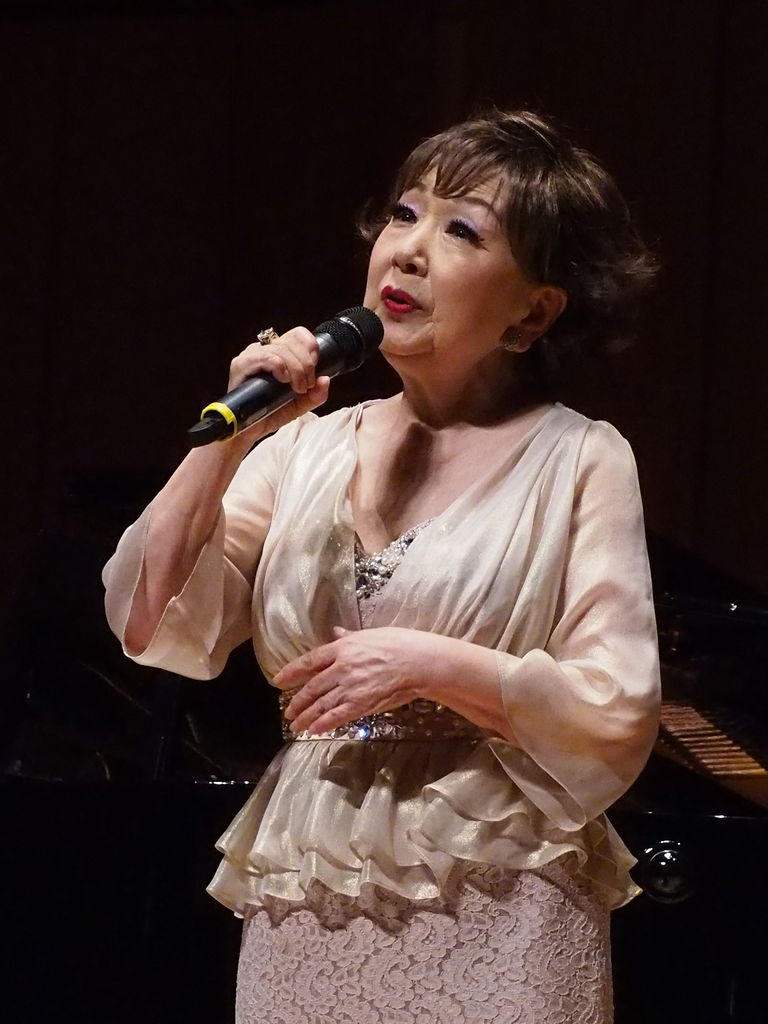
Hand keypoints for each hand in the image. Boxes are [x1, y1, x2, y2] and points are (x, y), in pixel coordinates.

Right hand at [226, 326, 329, 441]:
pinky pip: (266, 356)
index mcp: (278, 352)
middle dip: (306, 364)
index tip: (316, 367)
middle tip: (307, 385)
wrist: (248, 431)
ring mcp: (251, 355)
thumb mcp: (299, 404)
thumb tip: (325, 380)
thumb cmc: (270, 413)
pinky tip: (284, 380)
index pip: (298, 334)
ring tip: (297, 388)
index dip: (311, 347)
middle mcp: (264, 349)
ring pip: (282, 348)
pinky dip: (280, 367)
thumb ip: (315, 394)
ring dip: (296, 368)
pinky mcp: (241, 364)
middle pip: (292, 341)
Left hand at [273, 627, 444, 734]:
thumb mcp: (371, 634)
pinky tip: (313, 730)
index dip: (292, 671)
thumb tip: (336, 633)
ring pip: (321, 704)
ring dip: (306, 716)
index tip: (279, 679)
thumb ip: (350, 637)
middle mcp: (341, 667)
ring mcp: (350, 686)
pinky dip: (322, 724)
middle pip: (312, 686)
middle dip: (298, 700)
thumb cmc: (399, 644)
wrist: (419, 663)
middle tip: (288, 711)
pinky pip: (336, 716)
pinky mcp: (361, 703)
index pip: (310, 660)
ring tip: (295, 725)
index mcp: (343, 648)